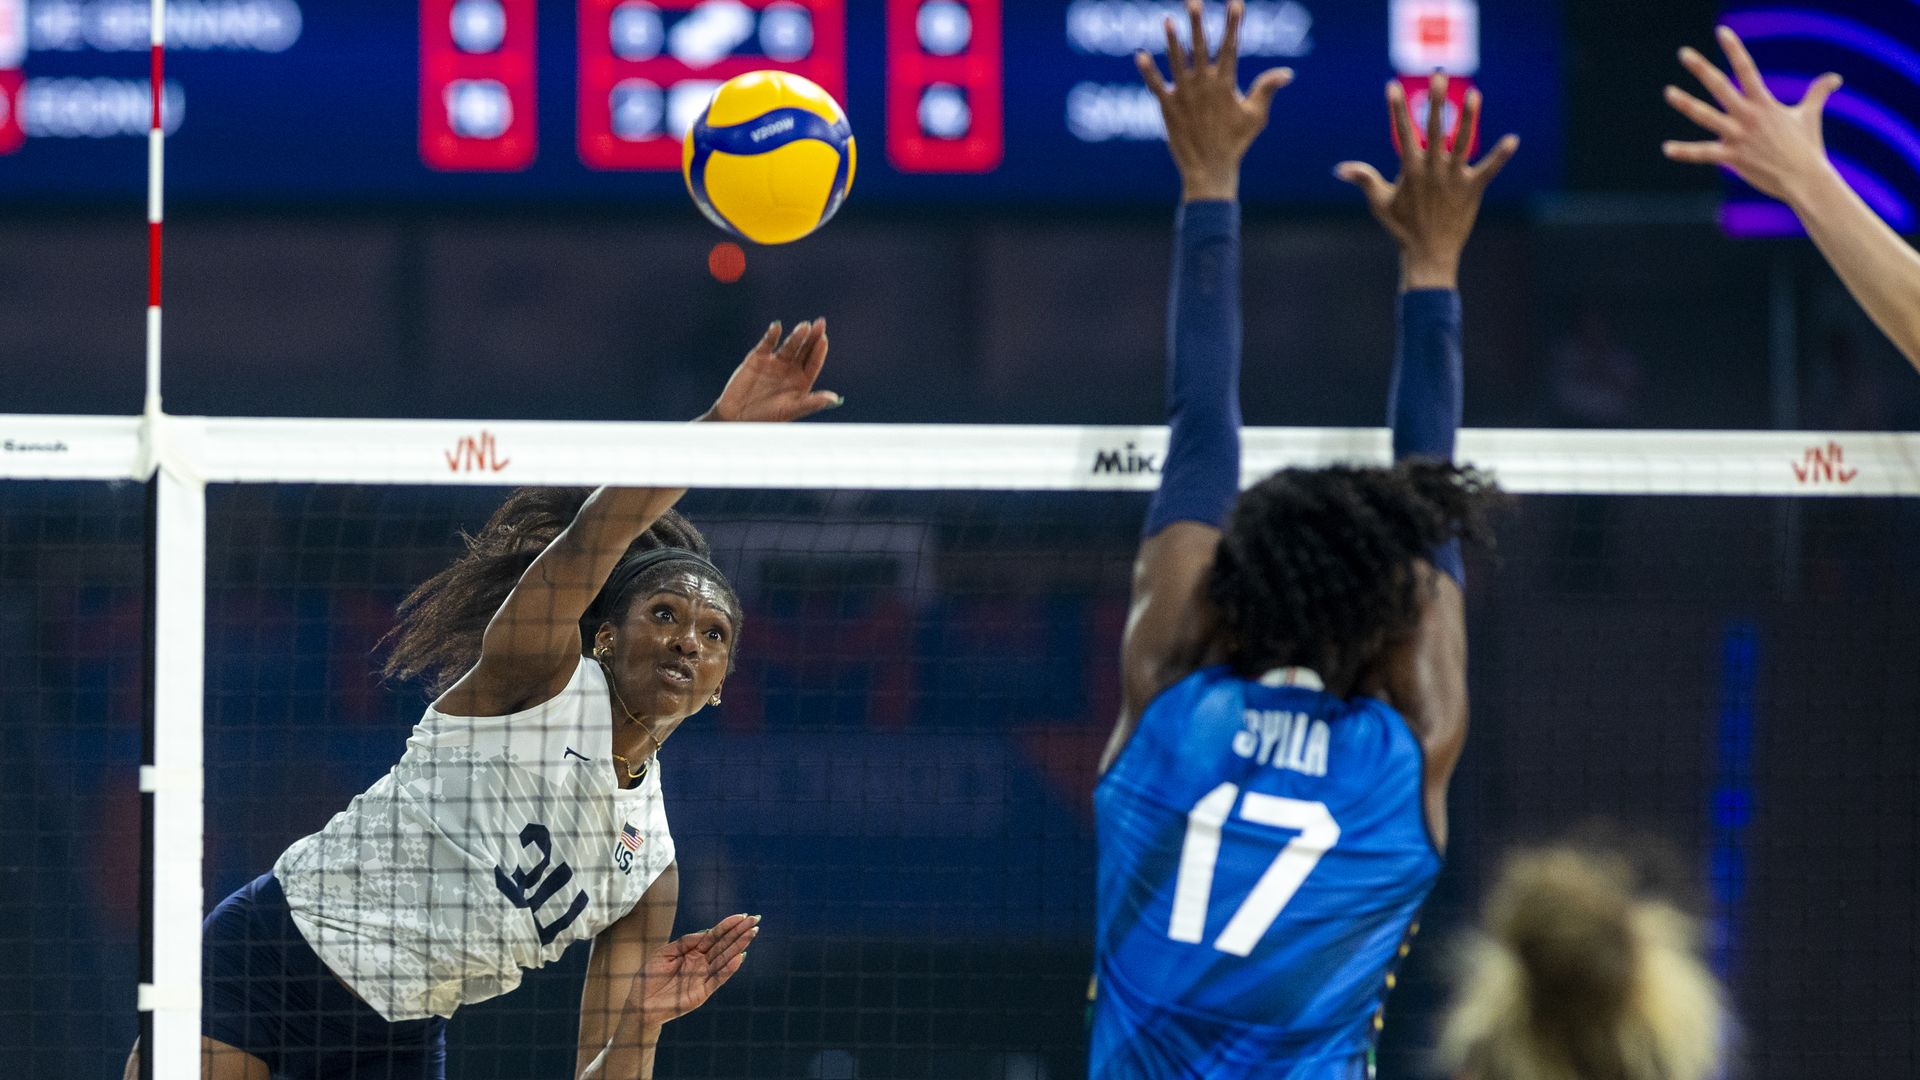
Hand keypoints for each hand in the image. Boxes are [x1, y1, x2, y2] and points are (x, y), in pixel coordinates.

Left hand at [625, 913, 758, 1026]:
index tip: (742, 916)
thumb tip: (705, 932)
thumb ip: (685, 942)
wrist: (640, 1002)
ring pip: (725, 959)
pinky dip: (728, 969)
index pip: (714, 936)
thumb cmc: (649, 977)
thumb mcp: (664, 953)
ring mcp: (703, 977)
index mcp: (692, 952)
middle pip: (724, 945)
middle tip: (755, 920)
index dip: (728, 926)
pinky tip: (739, 958)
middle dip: (739, 932)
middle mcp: (701, 963)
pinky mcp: (702, 992)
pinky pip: (717, 979)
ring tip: (752, 934)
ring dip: (739, 946)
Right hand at [703, 320, 839, 422]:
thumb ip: (812, 402)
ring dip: (797, 336)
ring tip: (804, 327)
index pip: (813, 362)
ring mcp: (775, 362)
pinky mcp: (758, 357)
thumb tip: (835, 399)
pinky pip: (767, 343)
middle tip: (820, 324)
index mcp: (802, 381)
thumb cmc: (766, 417)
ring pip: (789, 345)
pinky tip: (777, 327)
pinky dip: (772, 335)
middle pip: (805, 350)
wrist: (736, 416)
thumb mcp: (791, 410)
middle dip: (812, 337)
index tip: (823, 340)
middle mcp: (791, 369)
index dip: (819, 351)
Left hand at [1136, 0, 1292, 201]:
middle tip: (1193, 1)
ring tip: (1168, 19)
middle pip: (1200, 46)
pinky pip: (1155, 85)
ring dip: (1172, 40)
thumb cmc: (1235, 143)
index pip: (1230, 47)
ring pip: (1176, 61)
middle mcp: (1203, 85)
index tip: (1235, 3)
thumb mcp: (1256, 116)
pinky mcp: (1167, 107)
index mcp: (1225, 84)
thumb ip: (1266, 90)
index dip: (1233, 24)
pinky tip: (1140, 54)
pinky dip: (1147, 71)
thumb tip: (1287, 73)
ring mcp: (1184, 95)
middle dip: (1197, 22)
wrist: (1209, 169)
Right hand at [1335, 74, 1517, 289]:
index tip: (1392, 86)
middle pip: (1435, 128)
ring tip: (1474, 94)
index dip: (1396, 109)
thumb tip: (1340, 168)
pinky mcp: (1472, 189)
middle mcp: (1432, 170)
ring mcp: (1454, 178)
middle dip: (1436, 100)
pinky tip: (1513, 140)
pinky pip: (1489, 169)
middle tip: (1439, 75)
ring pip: (1463, 142)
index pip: (1403, 133)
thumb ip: (1364, 179)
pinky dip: (1500, 155)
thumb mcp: (1379, 202)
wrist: (1428, 253)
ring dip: (1468, 118)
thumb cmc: (1402, 227)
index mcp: (1410, 170)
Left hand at [1663, 26, 1841, 205]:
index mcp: (1764, 103)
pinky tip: (1666, 148)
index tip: (1720, 32)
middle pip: (1721, 87)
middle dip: (1701, 69)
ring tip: (1668, 92)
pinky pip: (1704, 154)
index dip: (1734, 49)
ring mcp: (1739, 136)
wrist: (1806, 179)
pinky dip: (1685, 152)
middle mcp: (1749, 115)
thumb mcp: (1811, 115)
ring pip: (1707, 116)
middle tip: (1683, 53)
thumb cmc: (1807, 147)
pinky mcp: (1733, 157)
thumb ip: (1818, 93)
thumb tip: (1836, 78)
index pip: (1747, 69)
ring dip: (1686, 104)